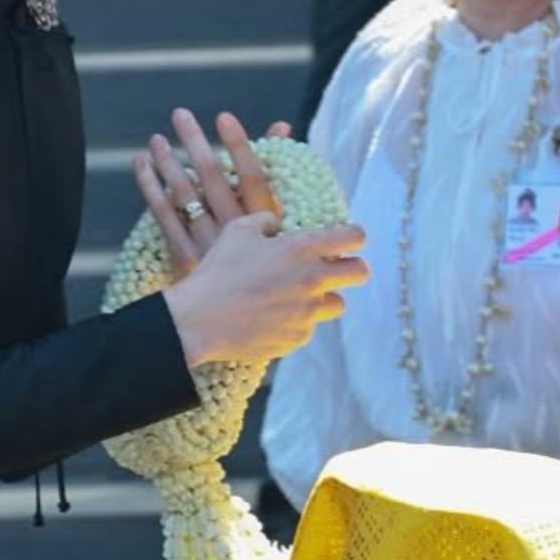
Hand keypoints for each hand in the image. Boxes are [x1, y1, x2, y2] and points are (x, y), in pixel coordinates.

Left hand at [134, 108, 291, 274]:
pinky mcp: (186, 259)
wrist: (249, 316)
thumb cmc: (273, 262)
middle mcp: (236, 233)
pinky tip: (142, 165)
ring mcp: (208, 246)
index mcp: (266, 224)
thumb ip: (280, 169)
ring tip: (156, 139)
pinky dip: (151, 189)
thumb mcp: (287, 219)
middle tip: (180, 114)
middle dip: (194, 143)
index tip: (224, 117)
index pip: (253, 177)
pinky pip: (164, 218)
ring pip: (183, 196)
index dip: (239, 145)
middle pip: (210, 179)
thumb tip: (282, 126)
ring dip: (168, 163)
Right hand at [162, 213, 369, 367]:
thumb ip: (265, 221)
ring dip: (323, 298)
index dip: (353, 236)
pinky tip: (270, 317)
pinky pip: (308, 328)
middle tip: (333, 269)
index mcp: (301, 249)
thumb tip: (276, 224)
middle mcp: (312, 280)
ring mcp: (308, 313)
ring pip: (338, 304)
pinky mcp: (298, 338)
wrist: (198, 320)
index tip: (345, 240)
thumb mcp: (237, 231)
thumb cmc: (217, 271)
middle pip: (360, 273)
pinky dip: (296, 321)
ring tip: (296, 296)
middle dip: (352, 268)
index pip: (354, 237)